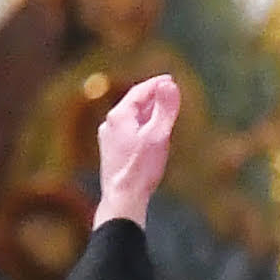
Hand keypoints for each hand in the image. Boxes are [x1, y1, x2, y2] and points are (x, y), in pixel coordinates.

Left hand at [90, 71, 187, 226]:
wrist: (123, 199)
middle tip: (170, 92)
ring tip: (164, 110)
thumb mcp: (158, 135)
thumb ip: (165, 108)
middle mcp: (109, 124)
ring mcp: (108, 138)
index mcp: (119, 116)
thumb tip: (170, 84)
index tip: (171, 80)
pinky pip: (129, 130)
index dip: (157, 84)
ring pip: (131, 118)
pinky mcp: (111, 152)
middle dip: (153, 97)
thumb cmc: (141, 168)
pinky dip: (142, 125)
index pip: (139, 91)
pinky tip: (151, 134)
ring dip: (148, 112)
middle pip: (134, 103)